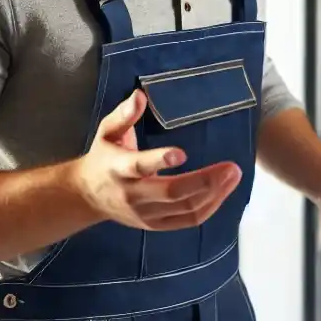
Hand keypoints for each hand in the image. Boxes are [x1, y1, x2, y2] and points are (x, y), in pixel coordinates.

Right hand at [71, 89, 242, 230]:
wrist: (87, 196)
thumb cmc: (103, 156)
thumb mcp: (107, 131)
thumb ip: (124, 114)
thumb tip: (140, 95)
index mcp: (119, 169)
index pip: (140, 166)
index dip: (160, 161)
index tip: (182, 153)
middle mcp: (133, 195)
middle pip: (171, 193)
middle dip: (204, 182)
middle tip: (231, 168)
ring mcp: (146, 214)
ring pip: (184, 210)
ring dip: (213, 194)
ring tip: (233, 175)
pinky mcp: (156, 224)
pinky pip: (187, 220)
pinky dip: (209, 207)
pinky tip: (224, 191)